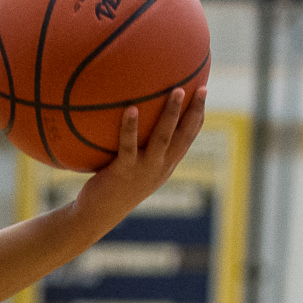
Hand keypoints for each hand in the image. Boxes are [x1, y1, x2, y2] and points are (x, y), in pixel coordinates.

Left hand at [75, 85, 206, 225]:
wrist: (98, 214)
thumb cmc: (112, 186)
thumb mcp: (132, 167)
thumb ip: (138, 147)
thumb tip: (131, 114)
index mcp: (165, 164)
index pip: (188, 137)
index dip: (198, 115)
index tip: (204, 92)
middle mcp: (160, 166)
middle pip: (184, 136)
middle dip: (194, 111)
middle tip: (202, 88)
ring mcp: (144, 169)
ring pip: (163, 138)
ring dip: (172, 114)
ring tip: (177, 91)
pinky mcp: (124, 171)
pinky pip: (128, 145)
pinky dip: (130, 127)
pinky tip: (130, 109)